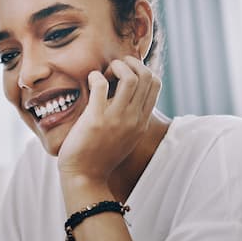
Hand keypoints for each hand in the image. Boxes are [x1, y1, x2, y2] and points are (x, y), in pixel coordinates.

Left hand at [57, 56, 160, 183]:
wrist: (85, 177)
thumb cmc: (100, 156)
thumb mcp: (126, 137)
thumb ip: (131, 118)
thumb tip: (127, 96)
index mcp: (142, 120)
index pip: (156, 83)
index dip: (142, 69)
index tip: (125, 75)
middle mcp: (134, 118)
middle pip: (146, 75)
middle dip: (130, 63)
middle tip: (113, 70)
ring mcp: (116, 118)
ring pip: (130, 77)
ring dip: (116, 67)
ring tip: (104, 74)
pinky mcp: (96, 119)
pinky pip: (101, 85)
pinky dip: (96, 77)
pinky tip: (91, 82)